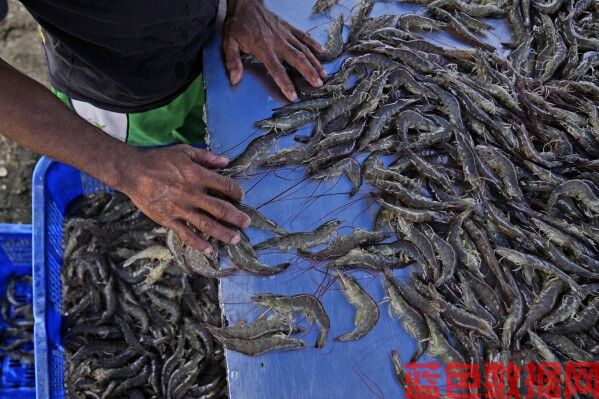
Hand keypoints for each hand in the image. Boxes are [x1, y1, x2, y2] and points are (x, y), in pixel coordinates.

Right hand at [115, 145, 250, 252]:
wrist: (132, 171)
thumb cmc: (159, 159)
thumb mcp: (184, 151)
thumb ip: (206, 157)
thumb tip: (226, 161)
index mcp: (197, 176)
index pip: (225, 186)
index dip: (237, 192)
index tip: (241, 197)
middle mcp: (192, 194)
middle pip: (220, 209)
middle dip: (237, 217)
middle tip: (247, 223)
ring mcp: (180, 209)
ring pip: (207, 224)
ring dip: (223, 233)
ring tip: (236, 239)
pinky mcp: (168, 220)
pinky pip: (186, 234)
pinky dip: (198, 243)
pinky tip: (209, 249)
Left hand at [223, 0, 325, 100]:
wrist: (245, 3)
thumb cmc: (238, 25)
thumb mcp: (229, 42)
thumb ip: (233, 61)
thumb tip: (235, 79)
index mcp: (263, 48)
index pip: (277, 69)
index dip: (285, 83)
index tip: (293, 95)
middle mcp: (277, 42)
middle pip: (296, 59)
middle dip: (308, 72)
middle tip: (318, 84)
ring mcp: (285, 34)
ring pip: (303, 49)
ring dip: (314, 62)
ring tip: (323, 74)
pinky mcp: (288, 27)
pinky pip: (303, 36)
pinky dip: (313, 43)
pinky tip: (322, 52)